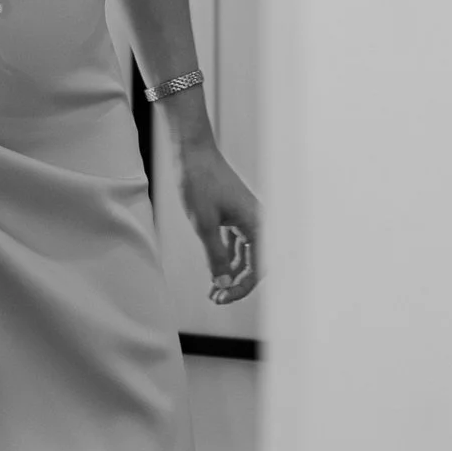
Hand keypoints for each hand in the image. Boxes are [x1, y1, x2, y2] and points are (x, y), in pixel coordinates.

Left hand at [174, 133, 261, 303]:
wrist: (192, 153)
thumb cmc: (199, 182)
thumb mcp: (204, 224)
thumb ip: (216, 255)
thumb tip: (223, 282)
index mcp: (257, 224)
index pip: (259, 267)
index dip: (242, 287)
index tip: (222, 296)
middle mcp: (258, 222)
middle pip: (255, 264)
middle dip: (237, 283)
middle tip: (216, 297)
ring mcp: (247, 219)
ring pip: (245, 256)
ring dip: (231, 273)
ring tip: (213, 289)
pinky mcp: (236, 216)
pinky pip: (237, 244)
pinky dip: (227, 259)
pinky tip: (215, 271)